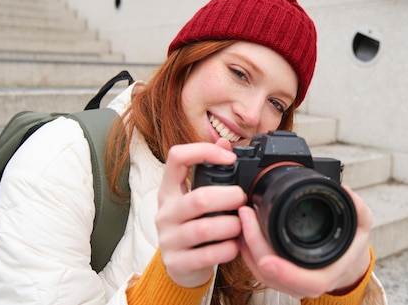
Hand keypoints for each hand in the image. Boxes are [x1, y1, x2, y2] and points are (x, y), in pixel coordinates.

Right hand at [156, 138, 246, 287]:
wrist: (180, 266)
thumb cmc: (192, 225)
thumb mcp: (195, 196)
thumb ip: (210, 170)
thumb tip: (224, 141)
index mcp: (169, 189)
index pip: (176, 157)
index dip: (204, 151)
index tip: (229, 158)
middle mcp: (165, 212)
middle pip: (199, 198)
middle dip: (229, 197)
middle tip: (242, 199)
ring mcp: (168, 238)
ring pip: (204, 229)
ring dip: (231, 226)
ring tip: (241, 225)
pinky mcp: (176, 262)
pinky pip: (207, 255)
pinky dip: (227, 249)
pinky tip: (234, 245)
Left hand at [238, 187, 372, 297]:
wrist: (345, 260)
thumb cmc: (351, 244)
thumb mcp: (361, 224)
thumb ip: (357, 208)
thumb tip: (347, 191)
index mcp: (327, 272)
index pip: (307, 282)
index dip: (286, 273)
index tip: (267, 260)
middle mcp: (306, 282)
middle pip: (274, 276)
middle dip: (254, 247)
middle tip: (246, 216)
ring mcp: (290, 281)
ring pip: (262, 274)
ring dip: (247, 249)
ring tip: (241, 219)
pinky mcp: (278, 276)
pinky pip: (258, 270)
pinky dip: (247, 252)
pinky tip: (242, 232)